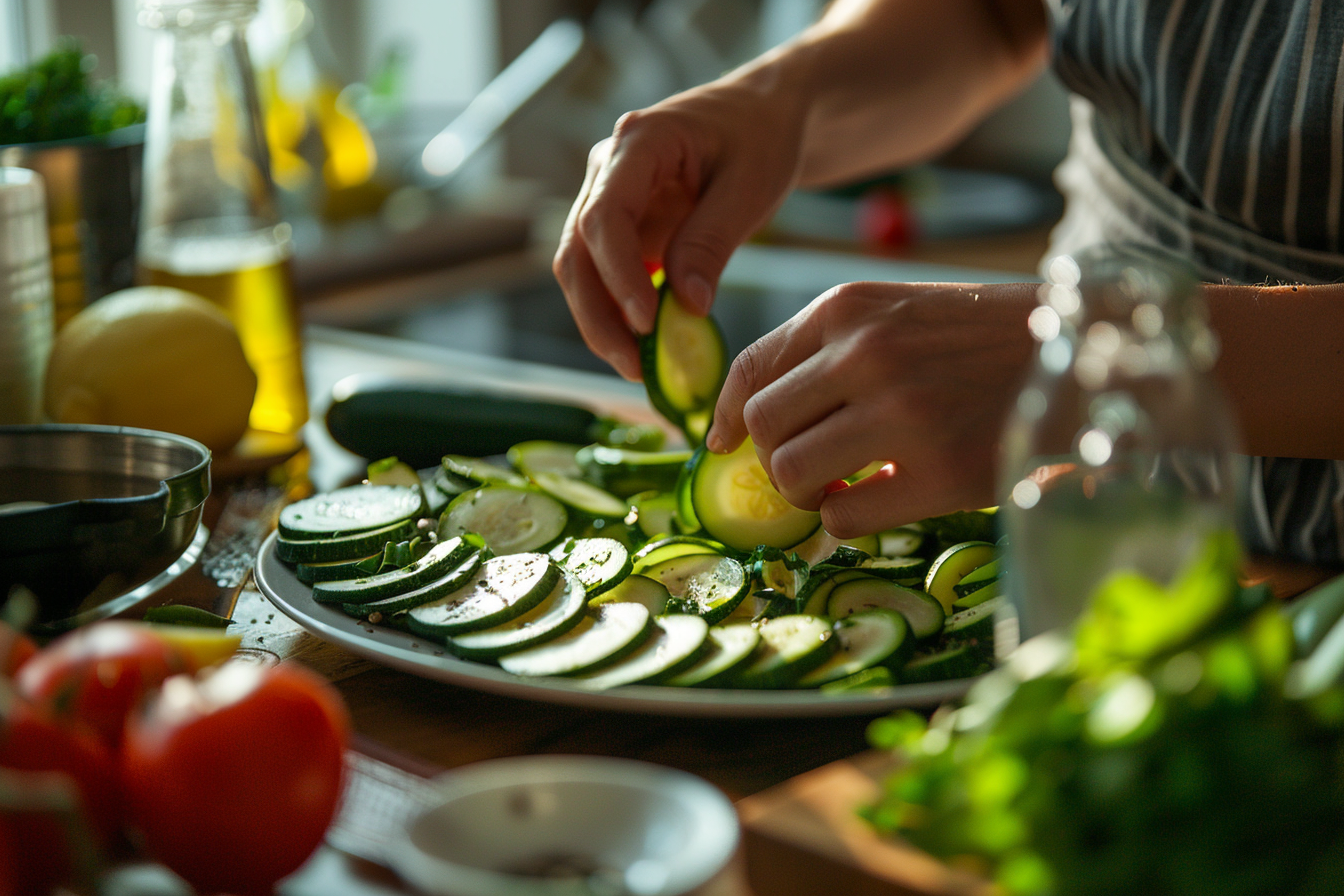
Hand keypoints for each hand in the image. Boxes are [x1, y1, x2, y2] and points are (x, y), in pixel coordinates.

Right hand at [552, 71, 807, 379]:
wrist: (763, 116)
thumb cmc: (761, 138)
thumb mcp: (750, 188)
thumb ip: (712, 243)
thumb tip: (686, 305)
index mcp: (639, 143)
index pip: (605, 216)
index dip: (619, 275)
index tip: (646, 322)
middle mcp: (607, 167)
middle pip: (577, 250)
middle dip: (598, 314)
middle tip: (635, 365)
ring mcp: (606, 195)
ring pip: (580, 268)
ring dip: (601, 321)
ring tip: (638, 366)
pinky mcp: (619, 224)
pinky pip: (604, 274)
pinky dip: (617, 312)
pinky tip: (644, 345)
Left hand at [708, 281, 1038, 536]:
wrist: (1080, 353)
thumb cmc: (979, 338)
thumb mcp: (895, 312)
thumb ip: (825, 352)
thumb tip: (740, 422)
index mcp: (847, 309)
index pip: (750, 369)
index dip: (725, 416)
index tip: (722, 444)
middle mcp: (864, 353)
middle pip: (763, 428)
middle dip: (773, 459)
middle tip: (809, 471)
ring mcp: (900, 411)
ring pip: (791, 475)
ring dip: (807, 495)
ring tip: (844, 488)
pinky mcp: (938, 471)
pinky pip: (845, 518)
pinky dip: (848, 522)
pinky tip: (881, 503)